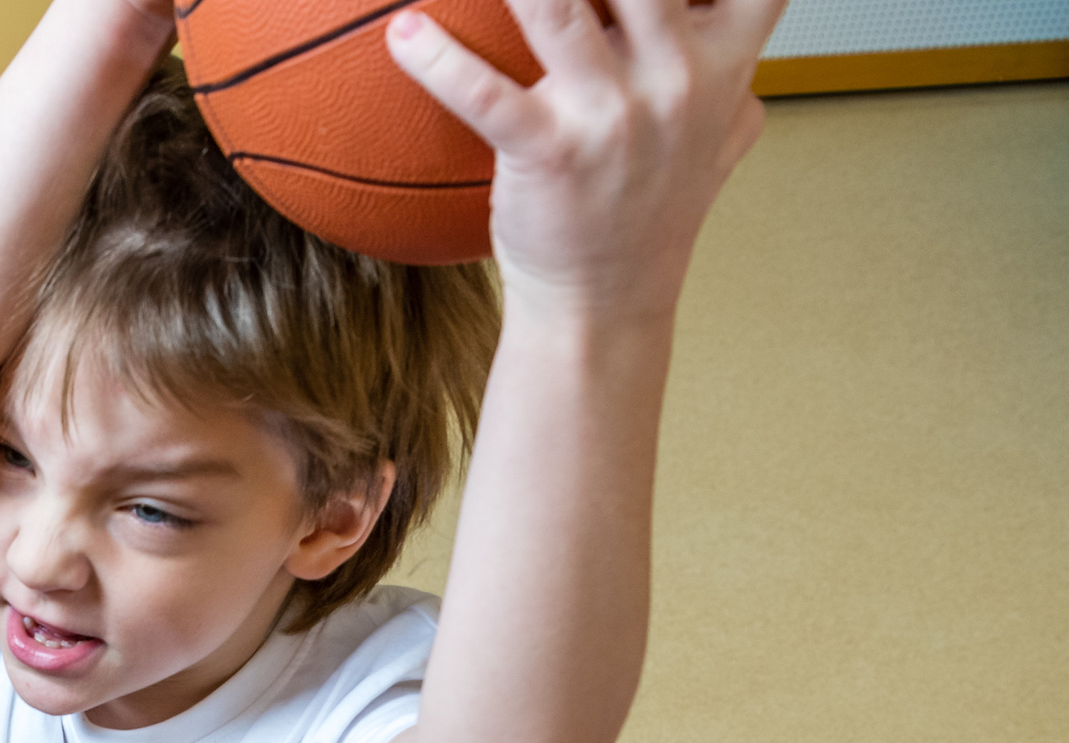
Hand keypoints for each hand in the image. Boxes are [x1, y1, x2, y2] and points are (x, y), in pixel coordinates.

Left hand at [386, 0, 787, 323]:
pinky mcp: (549, 155)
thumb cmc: (654, 210)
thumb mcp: (720, 136)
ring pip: (560, 6)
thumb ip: (736, 75)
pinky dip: (437, 60)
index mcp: (725, 56)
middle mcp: (678, 75)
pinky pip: (485, 96)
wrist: (609, 300)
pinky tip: (404, 32)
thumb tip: (752, 46)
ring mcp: (615, 115)